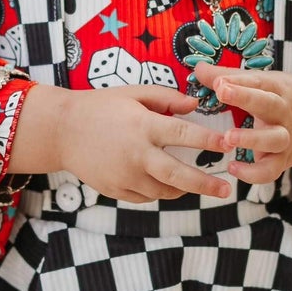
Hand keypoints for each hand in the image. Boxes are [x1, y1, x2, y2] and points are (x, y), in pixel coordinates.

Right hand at [10, 84, 240, 203]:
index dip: (209, 141)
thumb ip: (166, 98)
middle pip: (178, 175)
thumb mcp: (133, 94)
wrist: (61, 130)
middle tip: (227, 190)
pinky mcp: (115, 189)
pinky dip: (158, 191)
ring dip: (183, 189)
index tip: (230, 144)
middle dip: (205, 184)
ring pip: (163, 191)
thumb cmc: (100, 106)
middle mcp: (136, 154)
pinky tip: (165, 184)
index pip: (184, 135)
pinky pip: (145, 196)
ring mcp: (124, 175)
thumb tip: (195, 105)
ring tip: (197, 185)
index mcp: (142, 126)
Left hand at [191, 61, 291, 181]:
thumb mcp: (264, 82)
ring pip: (274, 139)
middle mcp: (284, 112)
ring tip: (228, 138)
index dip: (238, 80)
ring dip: (252, 139)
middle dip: (246, 97)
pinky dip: (253, 174)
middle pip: (269, 103)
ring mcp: (286, 137)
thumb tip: (198, 68)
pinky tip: (233, 168)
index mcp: (277, 89)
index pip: (258, 81)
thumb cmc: (285, 97)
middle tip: (222, 92)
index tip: (217, 80)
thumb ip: (229, 77)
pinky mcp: (284, 160)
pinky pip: (271, 170)